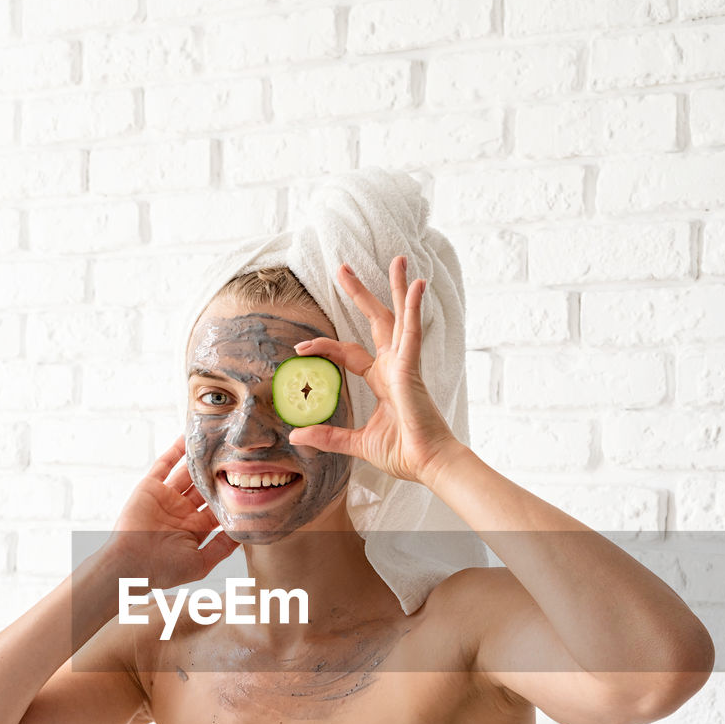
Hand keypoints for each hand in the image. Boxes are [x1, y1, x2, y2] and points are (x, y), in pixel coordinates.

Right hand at [107, 435, 237, 590]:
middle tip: (236, 456)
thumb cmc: (164, 569)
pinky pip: (164, 464)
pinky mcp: (150, 487)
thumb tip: (245, 534)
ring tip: (216, 441)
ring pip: (187, 473)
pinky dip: (175, 450)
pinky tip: (188, 436)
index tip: (249, 480)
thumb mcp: (201, 563)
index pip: (217, 508)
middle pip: (205, 488)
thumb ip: (222, 548)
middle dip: (218, 474)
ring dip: (200, 459)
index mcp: (194, 529)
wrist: (131, 564)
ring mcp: (166, 498)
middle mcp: (181, 511)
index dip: (231, 496)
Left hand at [287, 257, 465, 486]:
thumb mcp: (356, 443)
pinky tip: (416, 284)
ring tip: (397, 259)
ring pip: (399, 317)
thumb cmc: (403, 453)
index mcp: (383, 380)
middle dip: (361, 294)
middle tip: (343, 269)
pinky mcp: (413, 369)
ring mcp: (405, 365)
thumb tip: (296, 435)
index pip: (349, 352)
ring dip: (396, 287)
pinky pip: (413, 332)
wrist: (428, 464)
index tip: (300, 348)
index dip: (324, 347)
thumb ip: (328, 436)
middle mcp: (395, 367)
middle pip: (376, 321)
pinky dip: (413, 309)